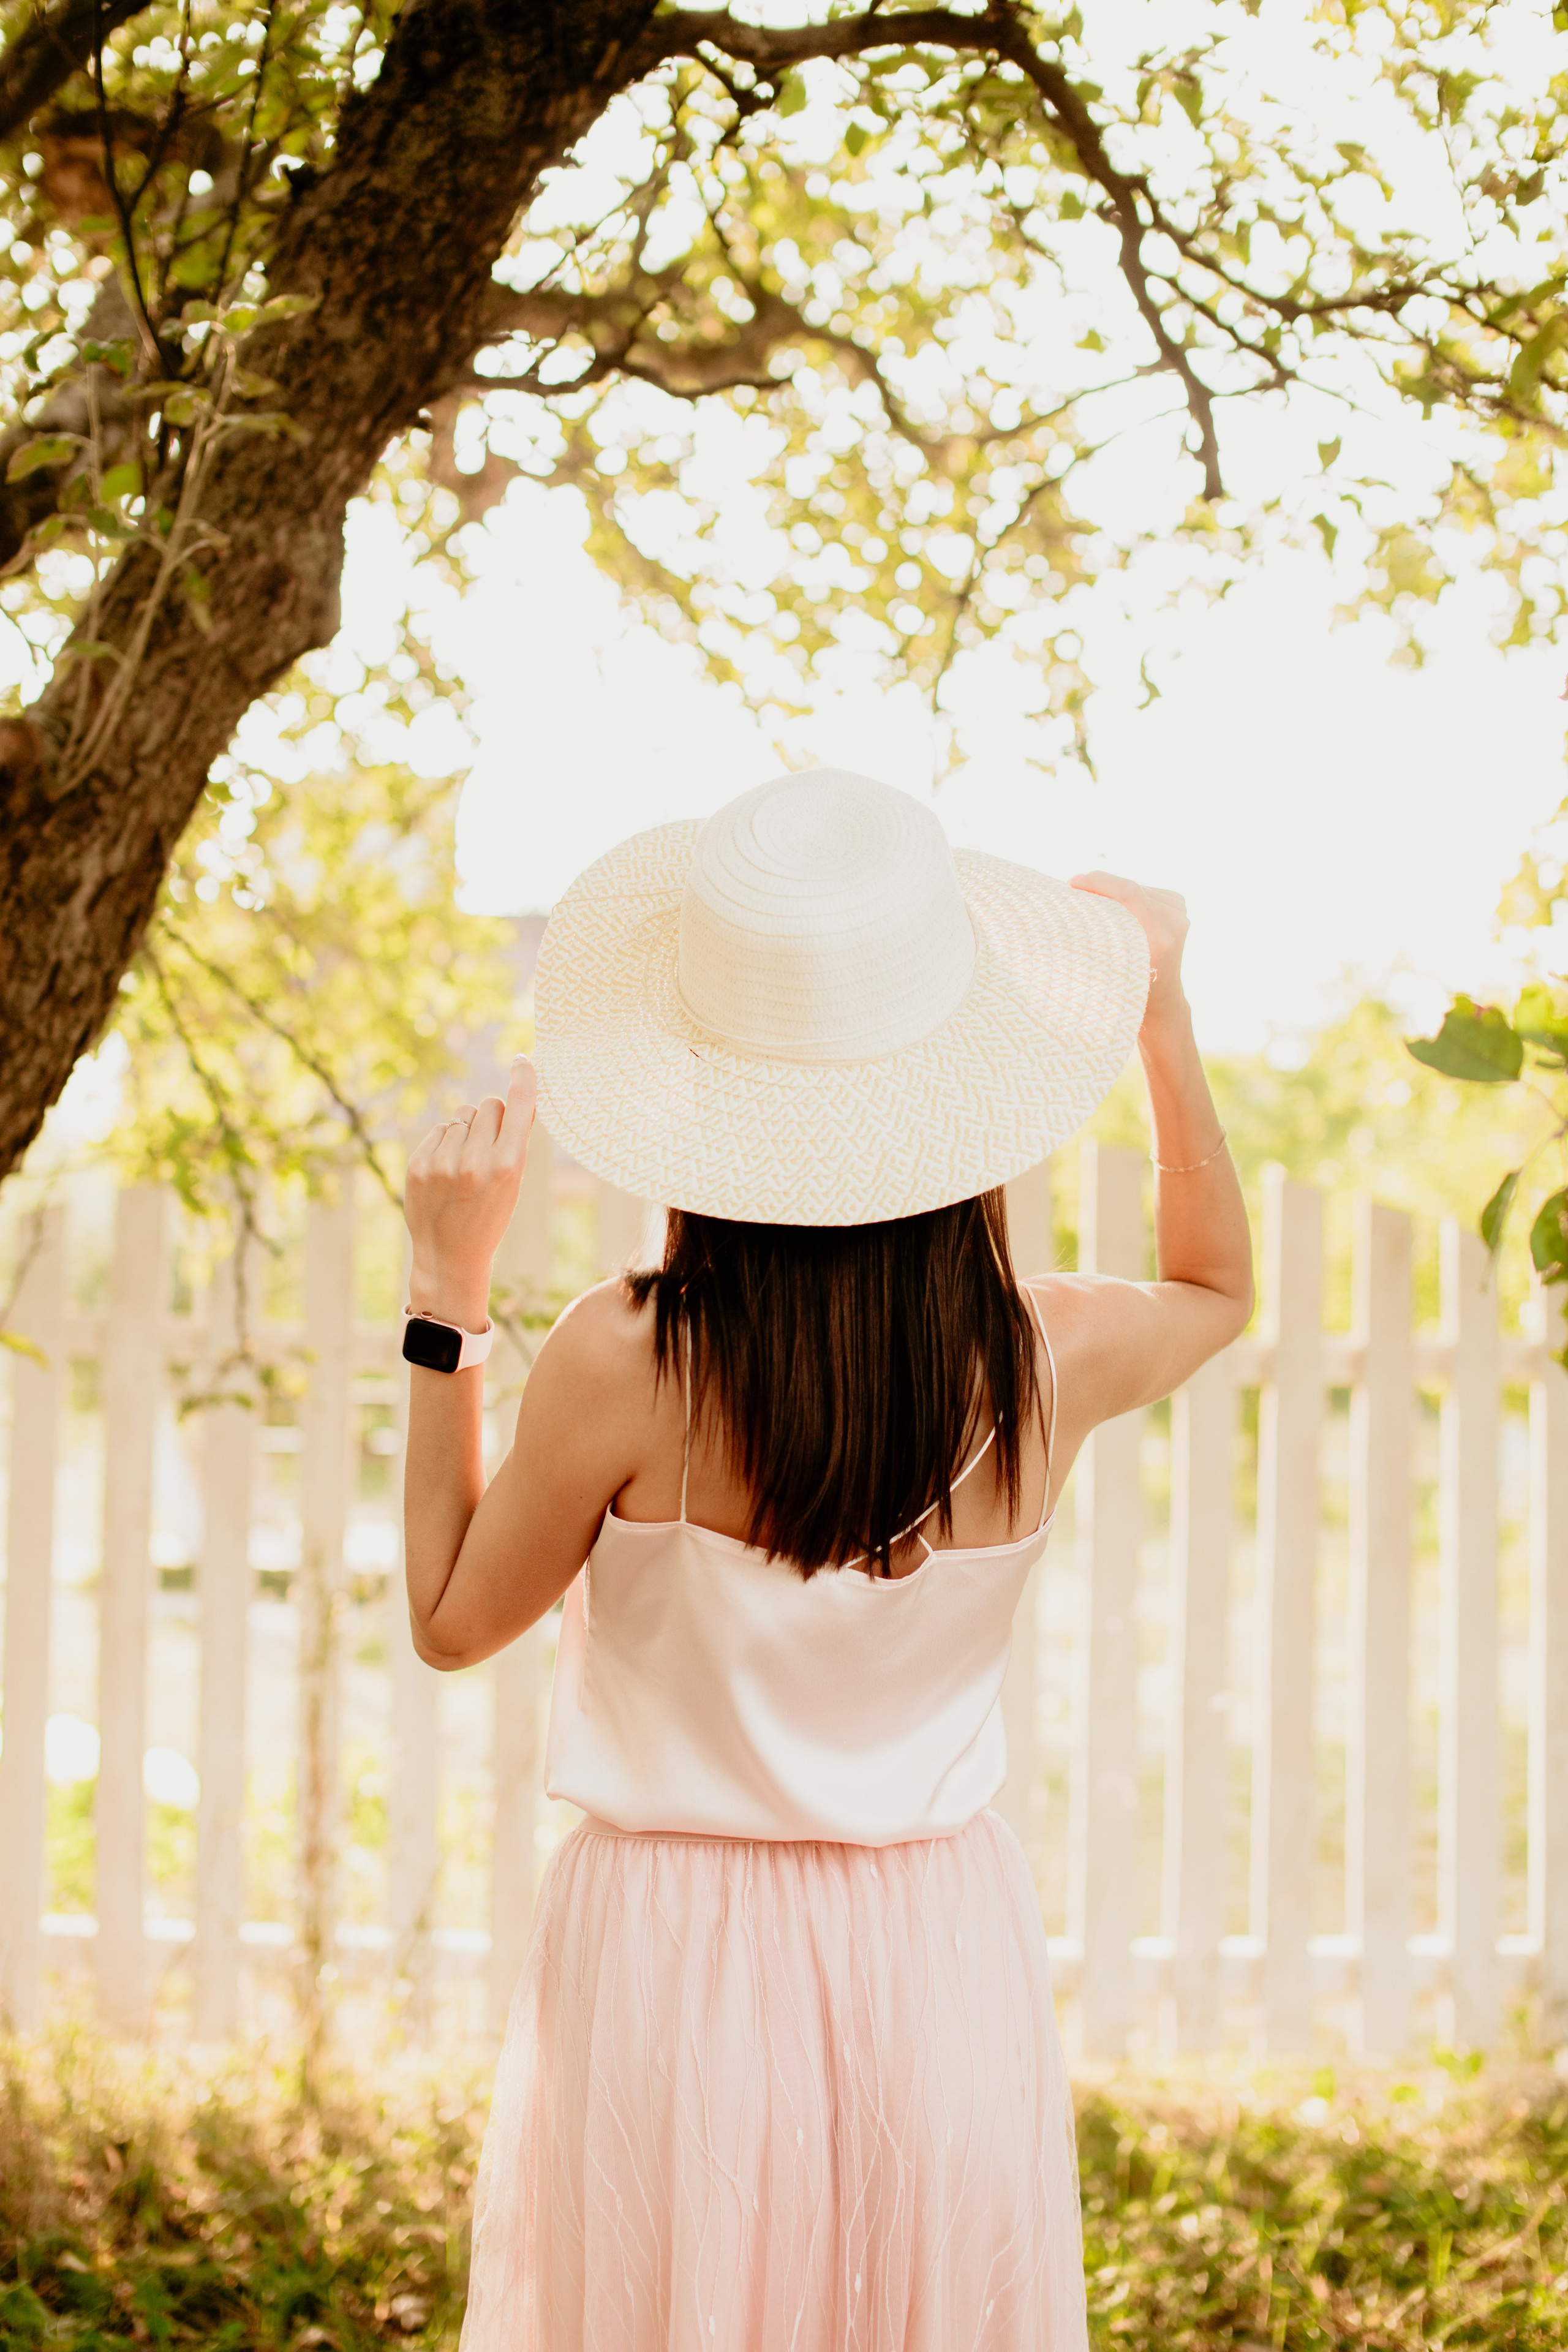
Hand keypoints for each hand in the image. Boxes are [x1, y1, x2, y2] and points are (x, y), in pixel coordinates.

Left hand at [405, 1056, 536, 1325]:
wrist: (450, 1256)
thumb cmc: (490, 1217)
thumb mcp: (512, 1184)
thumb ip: (514, 1143)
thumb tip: (518, 1100)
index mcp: (506, 1166)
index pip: (518, 1108)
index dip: (524, 1080)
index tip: (524, 1061)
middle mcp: (474, 1161)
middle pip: (489, 1105)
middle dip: (493, 1117)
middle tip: (491, 1144)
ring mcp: (442, 1163)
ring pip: (462, 1117)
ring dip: (467, 1132)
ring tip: (465, 1165)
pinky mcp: (418, 1165)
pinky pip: (439, 1130)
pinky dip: (445, 1143)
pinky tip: (447, 1169)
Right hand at [1070, 871, 1189, 1033]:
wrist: (1162, 997)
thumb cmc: (1129, 988)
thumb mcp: (1108, 967)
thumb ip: (1098, 935)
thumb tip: (1073, 897)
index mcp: (1159, 938)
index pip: (1128, 894)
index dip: (1098, 882)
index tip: (1073, 883)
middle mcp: (1174, 922)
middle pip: (1131, 888)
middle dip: (1101, 885)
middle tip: (1076, 889)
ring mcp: (1180, 912)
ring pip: (1137, 888)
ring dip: (1114, 892)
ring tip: (1097, 904)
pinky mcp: (1178, 905)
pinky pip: (1146, 891)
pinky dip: (1128, 896)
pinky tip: (1121, 909)